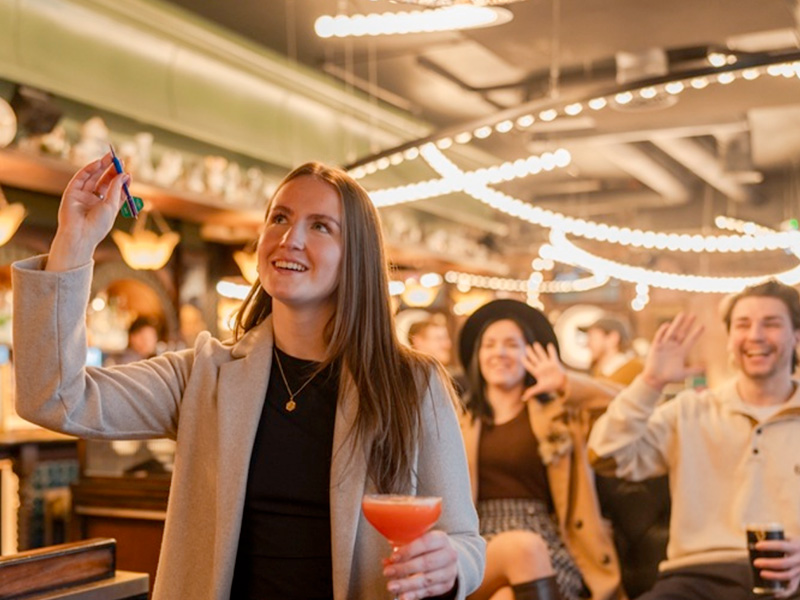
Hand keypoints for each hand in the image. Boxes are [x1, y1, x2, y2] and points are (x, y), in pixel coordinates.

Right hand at [46, 153, 129, 271]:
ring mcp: (82, 196)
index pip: (114, 190)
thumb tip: (124, 174)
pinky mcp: (72, 192)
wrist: (80, 234)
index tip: (128, 172)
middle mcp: (94, 200)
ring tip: (110, 157)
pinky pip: (81, 178)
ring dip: (101, 166)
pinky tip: (98, 163)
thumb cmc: (98, 224)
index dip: (121, 181)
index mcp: (105, 207)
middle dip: (111, 170)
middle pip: (104, 181)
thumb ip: (116, 188)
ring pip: (93, 178)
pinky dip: (89, 169)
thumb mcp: (111, 205)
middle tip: (118, 159)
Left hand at [383, 530, 457, 599]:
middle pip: (426, 563)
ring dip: (407, 584)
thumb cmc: (427, 547)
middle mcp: (449, 554)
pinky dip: (415, 594)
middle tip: (387, 572)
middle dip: (404, 569)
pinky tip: (403, 596)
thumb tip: (387, 561)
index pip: (425, 543)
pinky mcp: (447, 585)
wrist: (446, 556)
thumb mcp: (417, 541)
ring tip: (392, 586)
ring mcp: (450, 571)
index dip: (408, 551)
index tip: (393, 558)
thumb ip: (402, 548)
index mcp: (441, 538)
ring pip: (427, 579)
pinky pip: (429, 591)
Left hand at [521, 342, 566, 400]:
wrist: (561, 385)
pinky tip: (549, 345)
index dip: (525, 361)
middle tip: (527, 347)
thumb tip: (523, 399)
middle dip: (530, 352)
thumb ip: (531, 392)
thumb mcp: (540, 389)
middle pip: (534, 358)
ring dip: (539, 350)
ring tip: (535, 344)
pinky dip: (551, 350)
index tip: (521, 356)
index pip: (529, 365)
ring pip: (542, 355)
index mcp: (536, 372)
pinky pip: (552, 355)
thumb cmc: (550, 387)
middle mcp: (541, 367)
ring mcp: (547, 364)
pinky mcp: (555, 363)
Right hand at [641, 313, 703, 391]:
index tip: (703, 326)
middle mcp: (674, 347)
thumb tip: (706, 368)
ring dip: (677, 324)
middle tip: (693, 315)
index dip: (696, 334)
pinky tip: (667, 325)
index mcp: (681, 352)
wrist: (655, 379)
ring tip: (682, 315)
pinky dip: (663, 331)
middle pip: (682, 333)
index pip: (691, 340)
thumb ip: (694, 370)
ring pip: (672, 332)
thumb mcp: (683, 374)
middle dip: (687, 324)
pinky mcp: (656, 347)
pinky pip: (660, 337)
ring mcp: (665, 346)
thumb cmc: (669, 377)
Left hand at [754, 537, 799, 597]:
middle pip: (784, 563)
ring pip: (788, 575)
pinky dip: (784, 593)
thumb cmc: (794, 543)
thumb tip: (752, 539)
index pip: (782, 545)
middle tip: (755, 563)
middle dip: (768, 563)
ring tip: (761, 574)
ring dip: (773, 576)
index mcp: (796, 546)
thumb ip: (775, 538)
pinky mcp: (799, 578)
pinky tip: (775, 594)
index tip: (757, 546)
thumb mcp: (789, 538)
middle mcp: (799, 559)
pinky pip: (793, 587)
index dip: (769, 546)